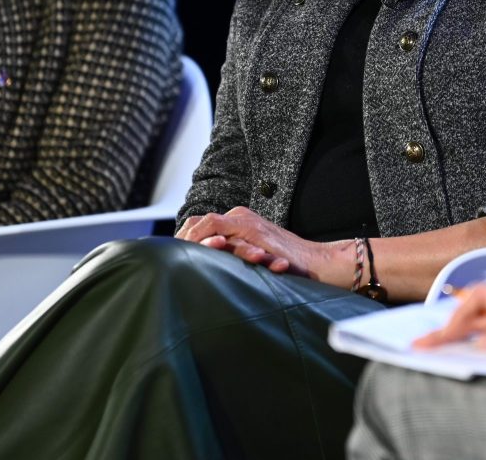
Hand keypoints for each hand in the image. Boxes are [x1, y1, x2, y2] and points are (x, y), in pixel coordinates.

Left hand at [175, 207, 349, 284]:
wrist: (317, 263)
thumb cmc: (287, 266)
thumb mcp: (253, 258)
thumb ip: (232, 256)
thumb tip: (200, 269)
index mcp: (237, 221)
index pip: (200, 225)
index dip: (183, 239)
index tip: (169, 256)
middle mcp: (240, 217)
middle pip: (198, 222)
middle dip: (182, 240)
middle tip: (168, 259)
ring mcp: (246, 223)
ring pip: (206, 224)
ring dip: (191, 240)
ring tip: (177, 256)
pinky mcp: (254, 232)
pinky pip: (221, 231)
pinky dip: (207, 241)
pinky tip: (198, 254)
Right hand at [413, 284, 485, 353]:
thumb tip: (481, 341)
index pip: (479, 299)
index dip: (455, 317)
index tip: (438, 336)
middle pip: (479, 307)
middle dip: (451, 324)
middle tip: (425, 342)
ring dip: (464, 329)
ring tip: (439, 341)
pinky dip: (481, 333)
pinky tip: (473, 342)